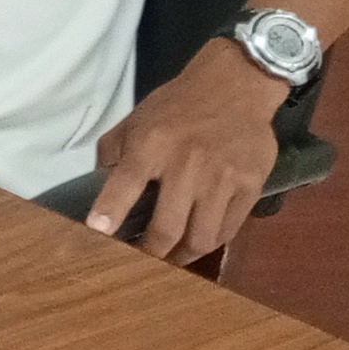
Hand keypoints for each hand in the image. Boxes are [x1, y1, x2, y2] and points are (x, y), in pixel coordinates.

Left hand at [86, 36, 290, 264]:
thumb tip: (100, 184)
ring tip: (170, 260)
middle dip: (150, 254)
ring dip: (182, 256)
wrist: (237, 84)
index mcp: (152, 144)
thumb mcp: (138, 118)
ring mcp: (222, 178)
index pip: (124, 185)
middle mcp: (187, 164)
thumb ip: (114, 150)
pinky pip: (228, 228)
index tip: (98, 234)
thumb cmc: (179, 103)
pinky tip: (198, 243)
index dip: (109, 213)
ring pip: (200, 237)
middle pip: (167, 227)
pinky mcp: (250, 185)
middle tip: (140, 265)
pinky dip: (210, 242)